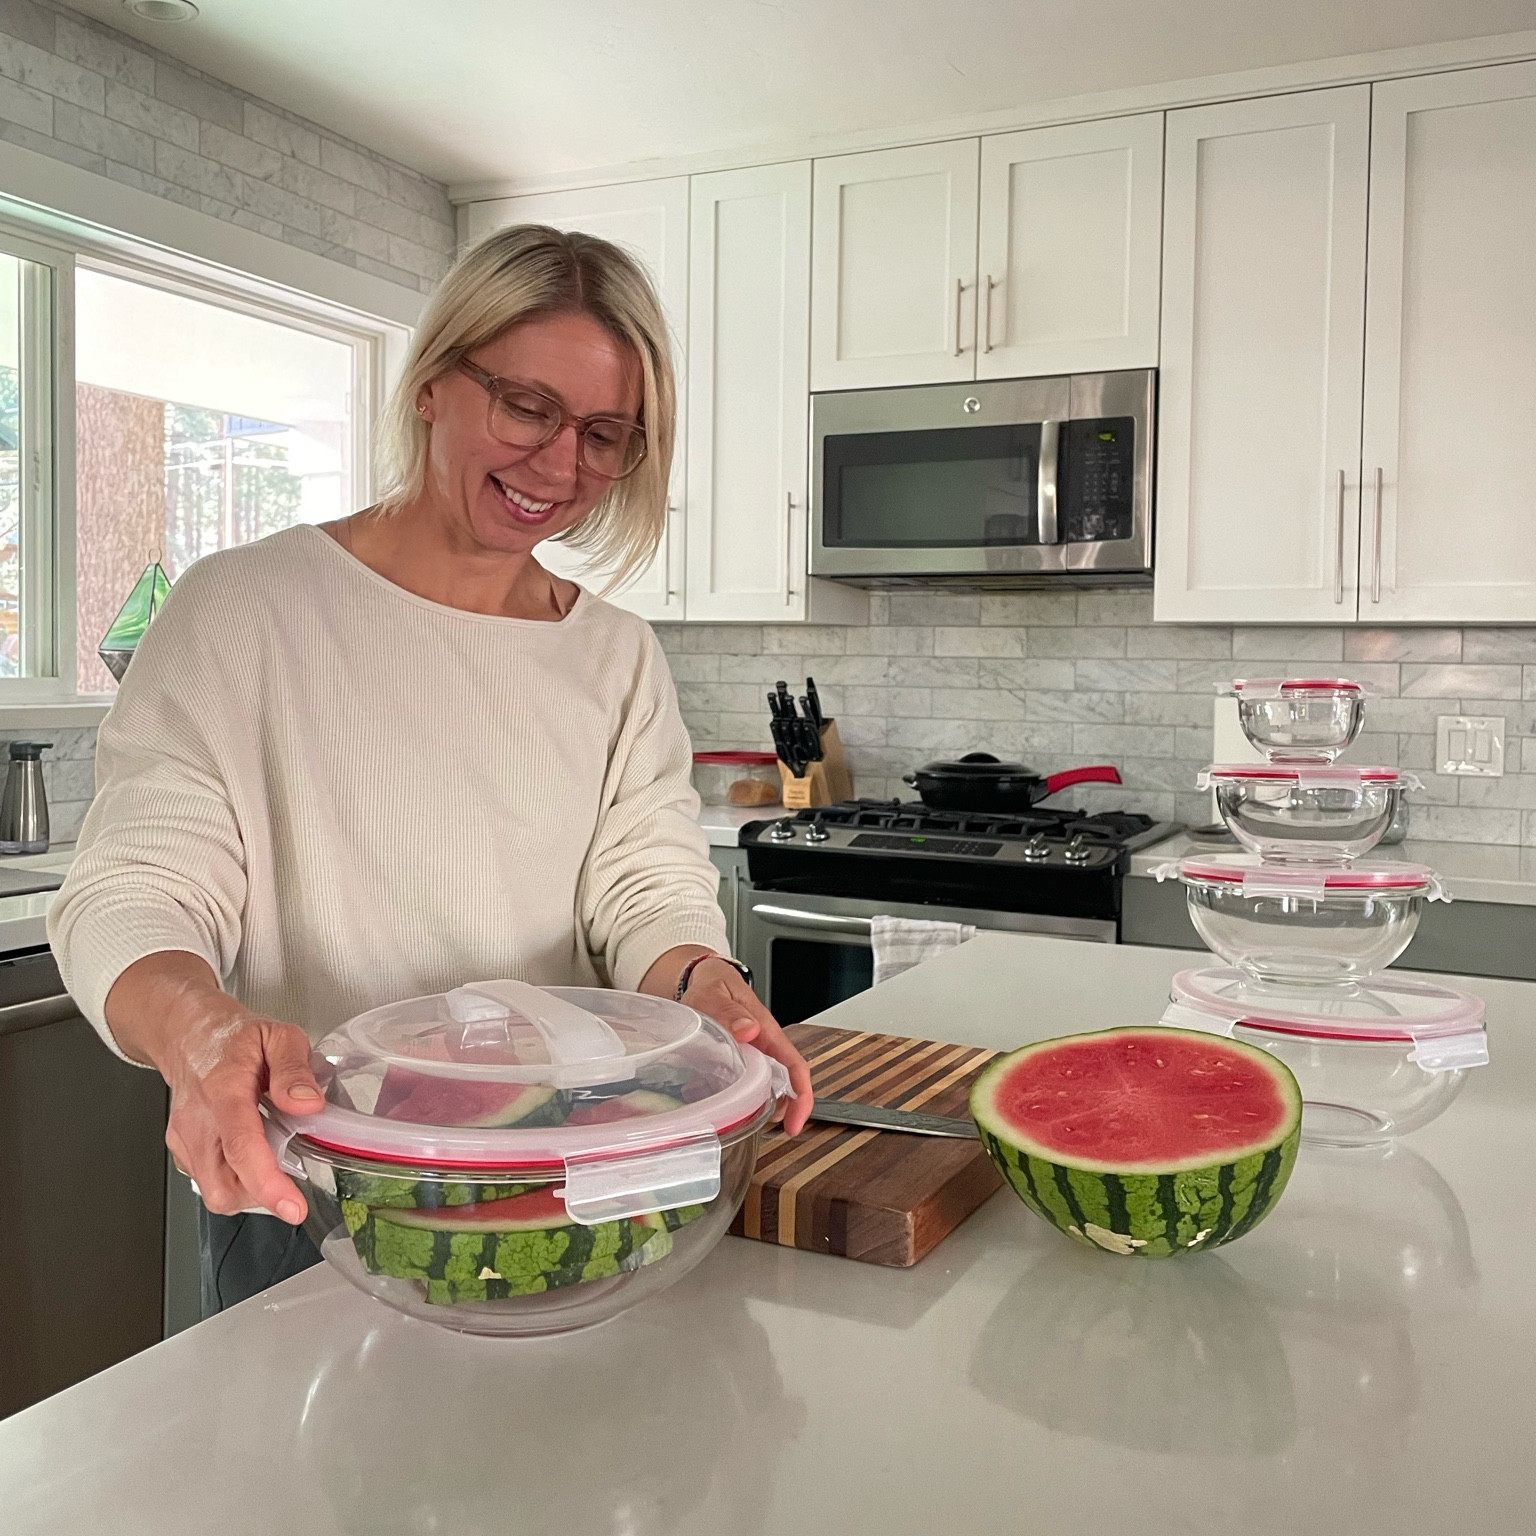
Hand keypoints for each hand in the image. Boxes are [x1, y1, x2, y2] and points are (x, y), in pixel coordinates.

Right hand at [159, 1003, 324, 1223]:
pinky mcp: (181, 1148)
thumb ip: (294, 1069)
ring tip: (273, 1156)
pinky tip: (253, 1152)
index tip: (293, 1206)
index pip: (241, 1146)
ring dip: (250, 1188)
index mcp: (223, 1090)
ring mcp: (184, 1138)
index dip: (268, 1184)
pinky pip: (208, 1180)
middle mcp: (197, 1121)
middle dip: (261, 1194)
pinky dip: (236, 1178)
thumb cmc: (232, 1035)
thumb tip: (308, 1104)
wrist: (187, 1032)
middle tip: (291, 1175)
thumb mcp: (278, 1035)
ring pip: (214, 1190)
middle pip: (222, 1185)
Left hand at [681, 958, 813, 1134]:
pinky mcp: (736, 1060)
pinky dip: (733, 1099)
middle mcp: (762, 1046)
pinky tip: (715, 1105)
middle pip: (783, 1083)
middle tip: (762, 1132)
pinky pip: (742, 1084)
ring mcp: (750, 1054)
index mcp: (765, 1031)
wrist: (704, 978)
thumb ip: (727, 1010)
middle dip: (780, 1110)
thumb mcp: (715, 992)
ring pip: (763, 1087)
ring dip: (758, 1107)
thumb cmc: (713, 984)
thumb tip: (748, 1029)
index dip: (801, 1097)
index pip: (794, 1066)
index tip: (794, 1123)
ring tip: (739, 1122)